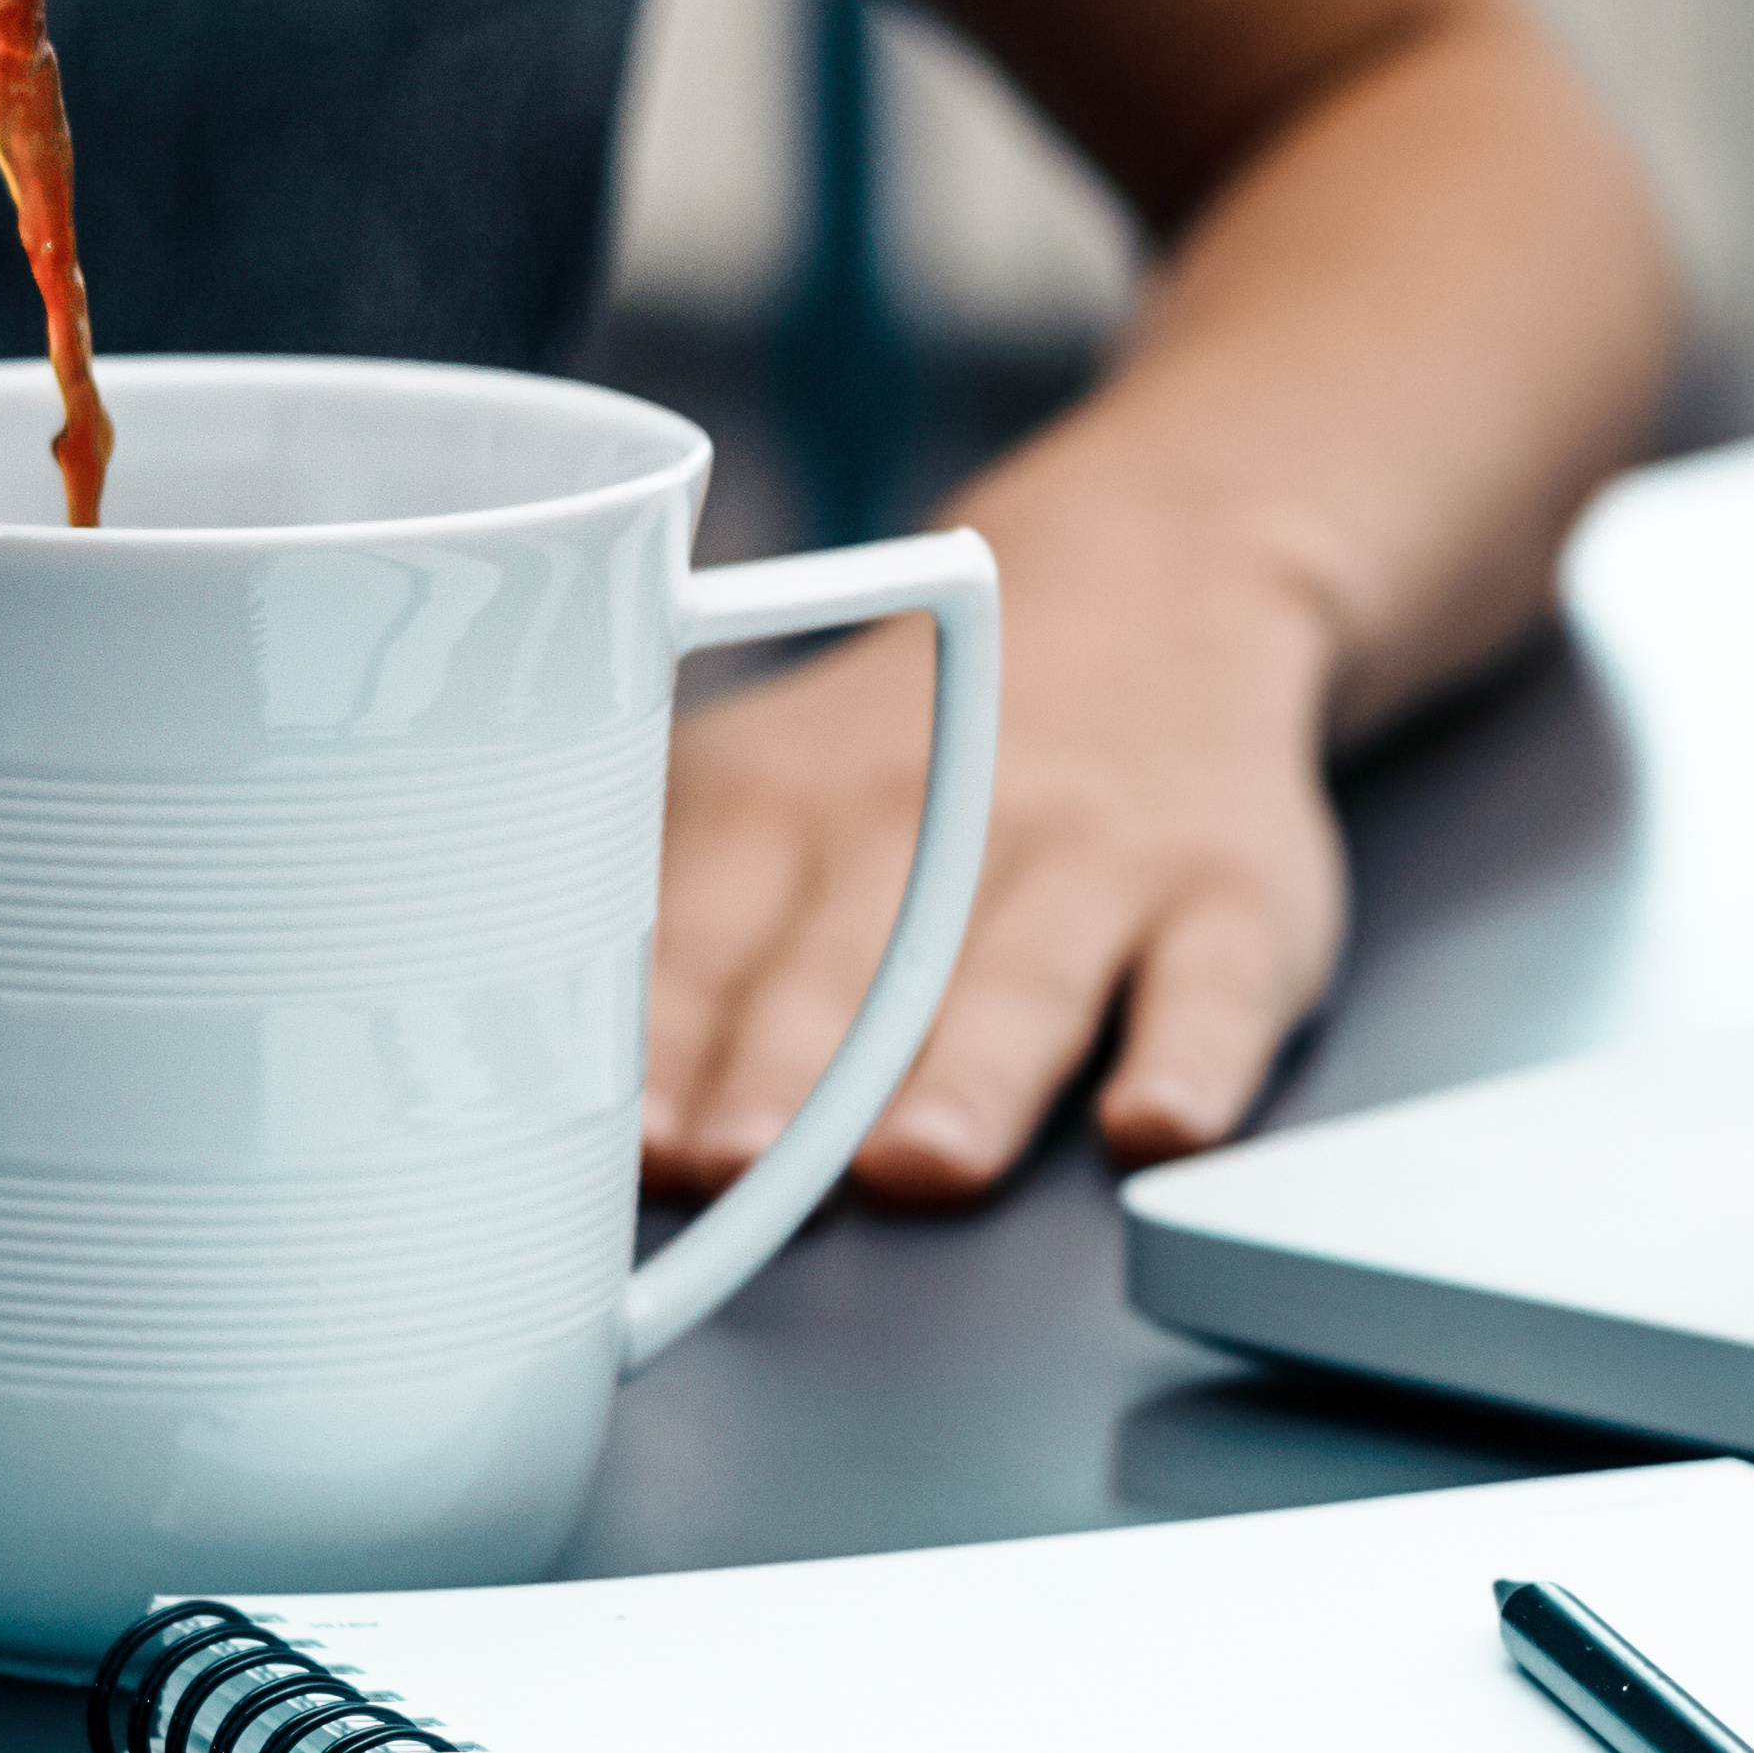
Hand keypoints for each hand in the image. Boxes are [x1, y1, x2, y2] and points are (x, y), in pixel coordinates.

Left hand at [646, 497, 1350, 1209]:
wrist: (1155, 592)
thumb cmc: (907, 759)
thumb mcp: (764, 785)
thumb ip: (669, 924)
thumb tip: (525, 1091)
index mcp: (789, 804)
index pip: (706, 934)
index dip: (659, 1037)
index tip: (617, 1134)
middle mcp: (937, 825)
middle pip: (852, 963)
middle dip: (787, 1067)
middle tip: (737, 1160)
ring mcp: (1094, 864)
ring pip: (1022, 977)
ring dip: (968, 1073)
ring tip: (921, 1160)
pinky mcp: (1228, 905)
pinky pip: (1214, 990)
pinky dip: (1192, 1060)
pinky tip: (1155, 1124)